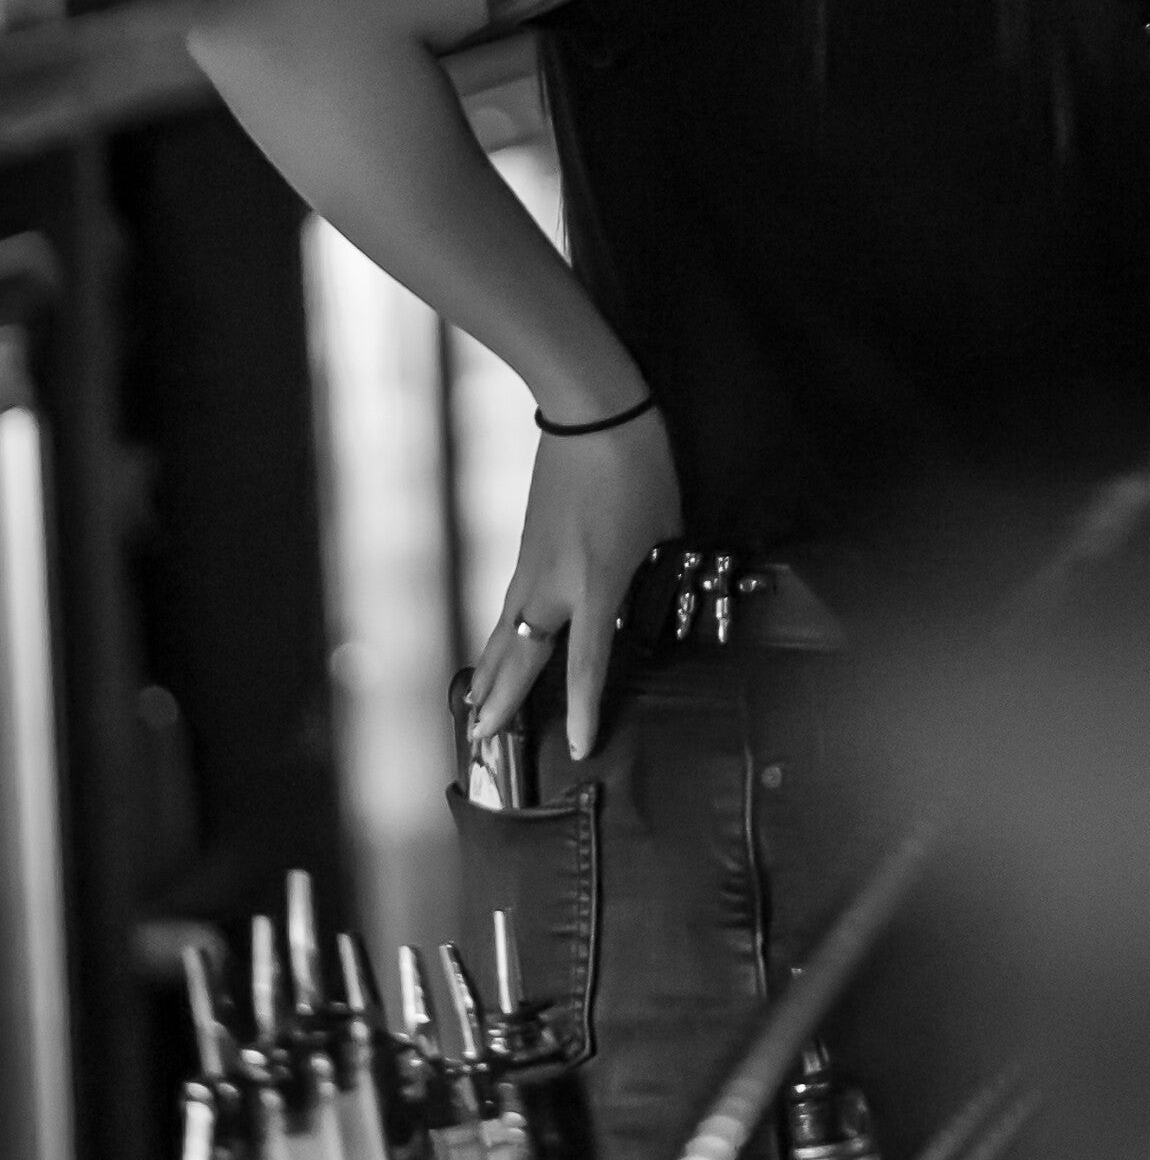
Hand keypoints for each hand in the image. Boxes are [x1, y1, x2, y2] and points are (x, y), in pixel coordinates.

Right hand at [466, 416, 673, 762]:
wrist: (590, 412)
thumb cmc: (638, 466)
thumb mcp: (663, 526)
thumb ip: (652, 567)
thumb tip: (648, 587)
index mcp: (598, 583)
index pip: (589, 662)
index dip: (584, 709)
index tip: (578, 747)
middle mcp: (555, 582)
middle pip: (522, 656)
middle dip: (503, 700)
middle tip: (483, 737)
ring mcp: (533, 561)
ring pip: (505, 630)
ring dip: (491, 670)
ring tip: (475, 705)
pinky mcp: (525, 543)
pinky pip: (510, 602)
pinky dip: (500, 633)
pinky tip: (499, 645)